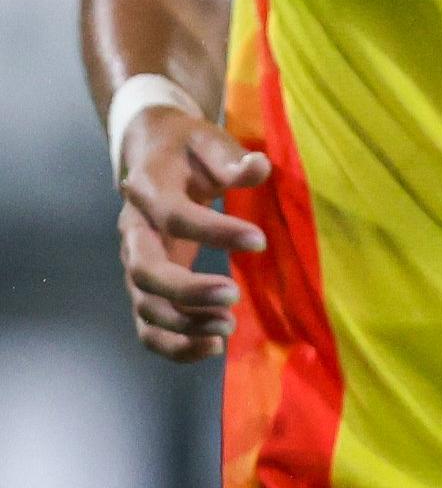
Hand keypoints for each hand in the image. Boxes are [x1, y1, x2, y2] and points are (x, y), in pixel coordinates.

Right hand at [114, 104, 267, 361]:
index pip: (174, 215)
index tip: (260, 241)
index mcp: (149, 191)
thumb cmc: (187, 148)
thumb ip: (230, 157)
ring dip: (183, 324)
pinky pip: (148, 325)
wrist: (150, 153)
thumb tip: (257, 168)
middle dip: (187, 291)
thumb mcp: (208, 140)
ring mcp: (136, 263)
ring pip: (144, 306)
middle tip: (234, 295)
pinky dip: (173, 344)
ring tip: (228, 328)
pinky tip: (213, 347)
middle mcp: (134, 232)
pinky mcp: (146, 285)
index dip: (215, 231)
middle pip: (146, 272)